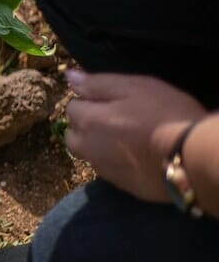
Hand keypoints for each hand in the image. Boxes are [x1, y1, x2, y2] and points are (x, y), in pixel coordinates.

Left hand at [64, 69, 206, 202]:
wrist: (192, 157)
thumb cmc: (165, 114)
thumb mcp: (133, 87)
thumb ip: (97, 83)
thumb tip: (69, 76)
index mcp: (88, 121)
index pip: (71, 108)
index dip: (89, 101)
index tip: (110, 101)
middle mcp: (88, 148)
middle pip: (73, 135)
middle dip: (84, 126)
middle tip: (113, 120)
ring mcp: (104, 170)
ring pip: (88, 154)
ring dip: (96, 145)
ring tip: (124, 138)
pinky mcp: (121, 186)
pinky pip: (108, 170)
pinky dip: (114, 161)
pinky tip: (134, 155)